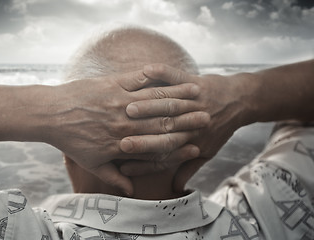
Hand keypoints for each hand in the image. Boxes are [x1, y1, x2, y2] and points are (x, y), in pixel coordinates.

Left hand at [44, 69, 209, 195]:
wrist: (50, 115)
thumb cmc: (71, 141)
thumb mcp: (92, 164)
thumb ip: (114, 177)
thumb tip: (130, 190)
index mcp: (124, 142)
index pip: (158, 145)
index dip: (180, 145)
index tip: (198, 144)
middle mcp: (126, 122)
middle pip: (163, 121)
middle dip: (187, 119)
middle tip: (207, 116)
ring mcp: (120, 100)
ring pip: (154, 98)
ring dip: (177, 96)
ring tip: (196, 93)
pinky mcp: (113, 83)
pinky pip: (138, 79)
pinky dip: (156, 77)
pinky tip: (169, 75)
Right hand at [120, 64, 250, 191]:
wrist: (240, 102)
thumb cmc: (220, 128)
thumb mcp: (208, 152)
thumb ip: (189, 168)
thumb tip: (177, 187)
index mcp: (190, 140)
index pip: (161, 153)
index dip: (142, 161)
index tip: (124, 165)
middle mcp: (189, 122)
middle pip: (159, 129)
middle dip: (139, 134)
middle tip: (120, 138)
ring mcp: (190, 100)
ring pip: (164, 103)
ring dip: (146, 105)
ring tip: (126, 106)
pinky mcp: (192, 82)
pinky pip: (174, 75)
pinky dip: (162, 72)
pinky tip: (147, 70)